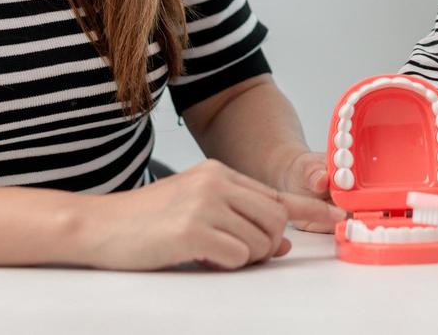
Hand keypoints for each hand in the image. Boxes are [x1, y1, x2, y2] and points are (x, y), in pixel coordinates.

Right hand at [69, 159, 339, 269]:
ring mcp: (205, 204)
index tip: (338, 220)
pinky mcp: (193, 230)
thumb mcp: (196, 208)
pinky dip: (225, 265)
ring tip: (210, 252)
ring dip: (244, 257)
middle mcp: (216, 181)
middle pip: (274, 221)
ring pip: (259, 241)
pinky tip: (199, 257)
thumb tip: (282, 244)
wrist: (99, 226)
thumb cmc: (146, 221)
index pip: (276, 195)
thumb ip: (239, 218)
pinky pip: (236, 257)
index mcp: (218, 172)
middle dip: (266, 245)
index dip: (311, 211)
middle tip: (235, 252)